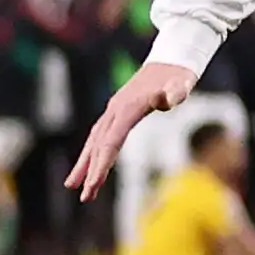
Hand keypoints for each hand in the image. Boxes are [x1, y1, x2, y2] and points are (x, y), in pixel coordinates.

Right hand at [67, 60, 193, 200]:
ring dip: (85, 163)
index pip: (111, 142)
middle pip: (99, 144)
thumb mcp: (182, 83)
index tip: (94, 185)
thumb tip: (170, 98)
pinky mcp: (119, 111)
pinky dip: (94, 150)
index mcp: (128, 108)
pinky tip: (89, 163)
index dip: (102, 164)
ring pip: (95, 140)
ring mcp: (115, 110)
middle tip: (83, 197)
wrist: (172, 58)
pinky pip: (101, 135)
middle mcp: (116, 110)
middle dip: (90, 171)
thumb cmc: (179, 74)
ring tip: (72, 185)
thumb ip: (177, 91)